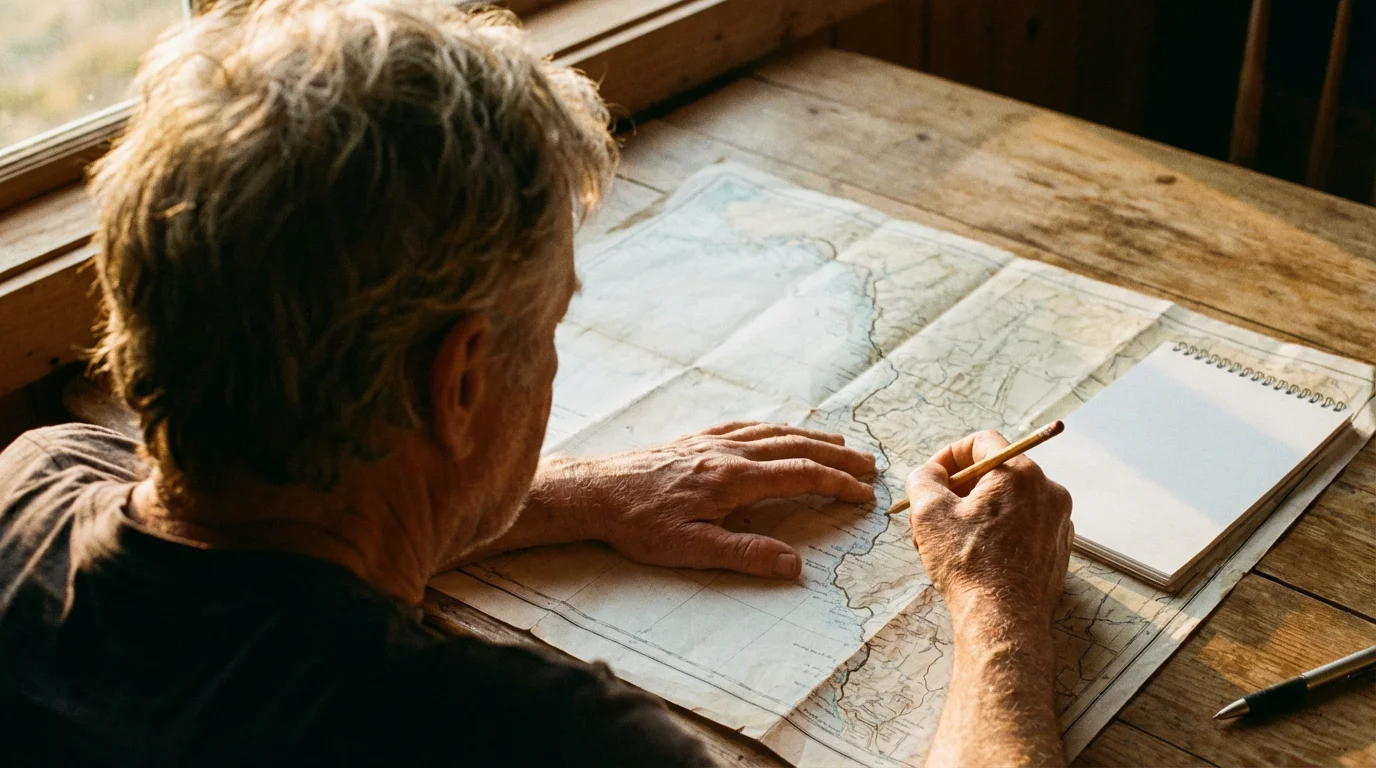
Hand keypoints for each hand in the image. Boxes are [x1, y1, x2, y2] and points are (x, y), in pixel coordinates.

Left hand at [538, 421, 875, 578]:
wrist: (595, 491)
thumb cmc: (639, 524)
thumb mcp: (690, 549)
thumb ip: (745, 553)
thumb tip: (794, 565)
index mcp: (733, 479)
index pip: (799, 476)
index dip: (836, 483)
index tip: (863, 493)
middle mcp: (728, 452)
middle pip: (795, 447)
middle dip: (836, 456)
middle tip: (868, 465)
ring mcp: (712, 441)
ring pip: (773, 432)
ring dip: (811, 437)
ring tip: (839, 442)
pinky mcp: (695, 439)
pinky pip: (746, 426)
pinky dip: (774, 427)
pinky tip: (779, 431)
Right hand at [905, 430, 1072, 625]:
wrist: (1003, 621)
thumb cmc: (967, 565)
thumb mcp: (929, 512)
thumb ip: (924, 478)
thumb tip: (931, 473)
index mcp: (1020, 474)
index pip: (983, 442)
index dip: (950, 454)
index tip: (933, 477)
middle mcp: (1048, 491)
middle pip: (996, 473)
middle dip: (960, 489)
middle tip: (934, 512)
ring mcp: (1058, 522)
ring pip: (1009, 501)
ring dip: (976, 512)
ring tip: (949, 540)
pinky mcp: (1057, 548)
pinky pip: (1024, 525)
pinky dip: (999, 531)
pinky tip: (976, 557)